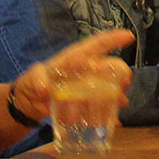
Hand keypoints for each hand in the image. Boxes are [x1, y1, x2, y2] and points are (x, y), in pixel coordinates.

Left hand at [7, 28, 134, 123]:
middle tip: (123, 83)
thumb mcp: (31, 76)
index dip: (112, 39)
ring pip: (109, 88)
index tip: (128, 36)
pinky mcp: (87, 105)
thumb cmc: (32, 82)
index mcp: (75, 58)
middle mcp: (87, 71)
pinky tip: (115, 121)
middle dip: (119, 73)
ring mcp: (88, 88)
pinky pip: (102, 108)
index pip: (96, 44)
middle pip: (109, 67)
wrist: (30, 104)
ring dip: (113, 97)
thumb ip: (36, 78)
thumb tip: (43, 87)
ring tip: (117, 104)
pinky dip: (110, 115)